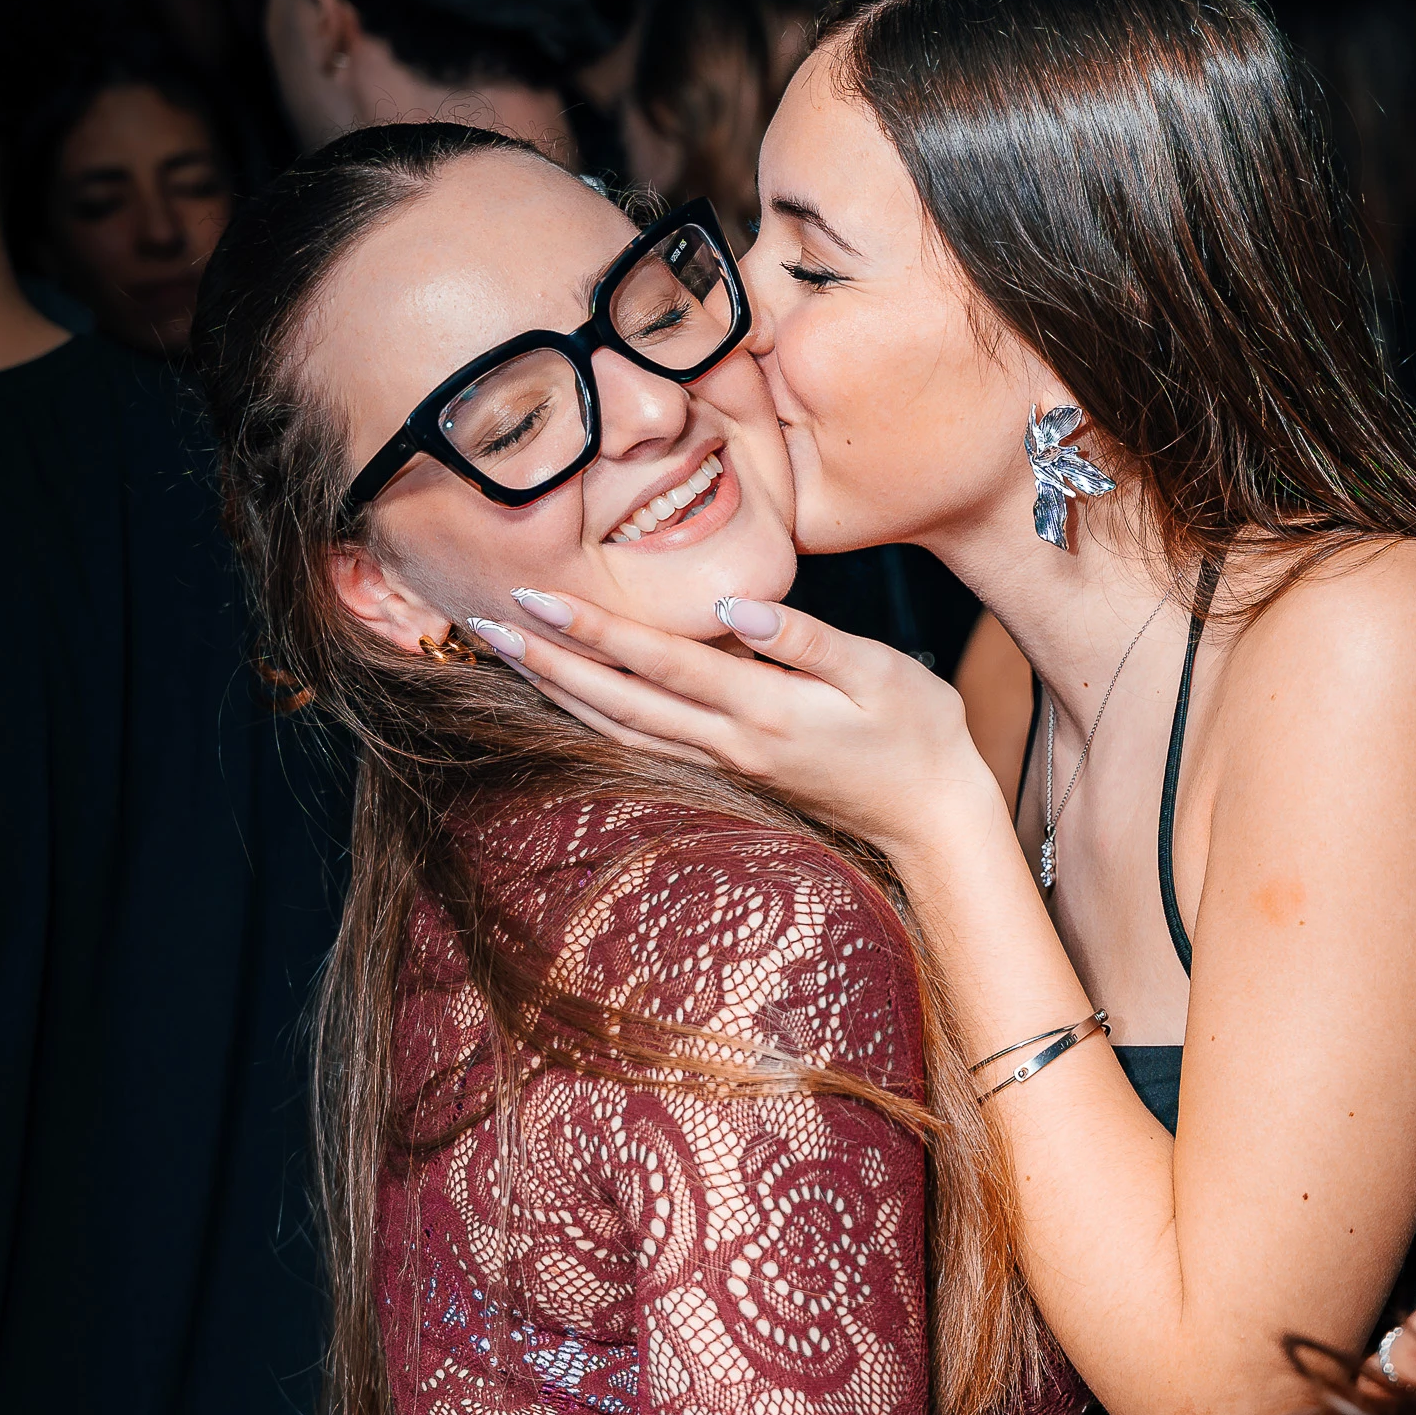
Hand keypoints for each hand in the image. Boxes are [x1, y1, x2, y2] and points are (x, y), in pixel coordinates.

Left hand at [484, 591, 1002, 857]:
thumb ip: (806, 640)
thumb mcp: (881, 672)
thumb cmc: (919, 733)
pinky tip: (567, 698)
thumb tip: (735, 609)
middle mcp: (731, 744)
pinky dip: (594, 721)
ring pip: (621, 730)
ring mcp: (726, 766)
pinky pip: (644, 747)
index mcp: (764, 711)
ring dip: (557, 693)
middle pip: (618, 702)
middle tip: (481, 622)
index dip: (593, 631)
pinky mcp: (731, 775)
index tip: (534, 597)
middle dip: (547, 663)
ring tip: (506, 655)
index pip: (660, 663)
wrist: (934, 817)